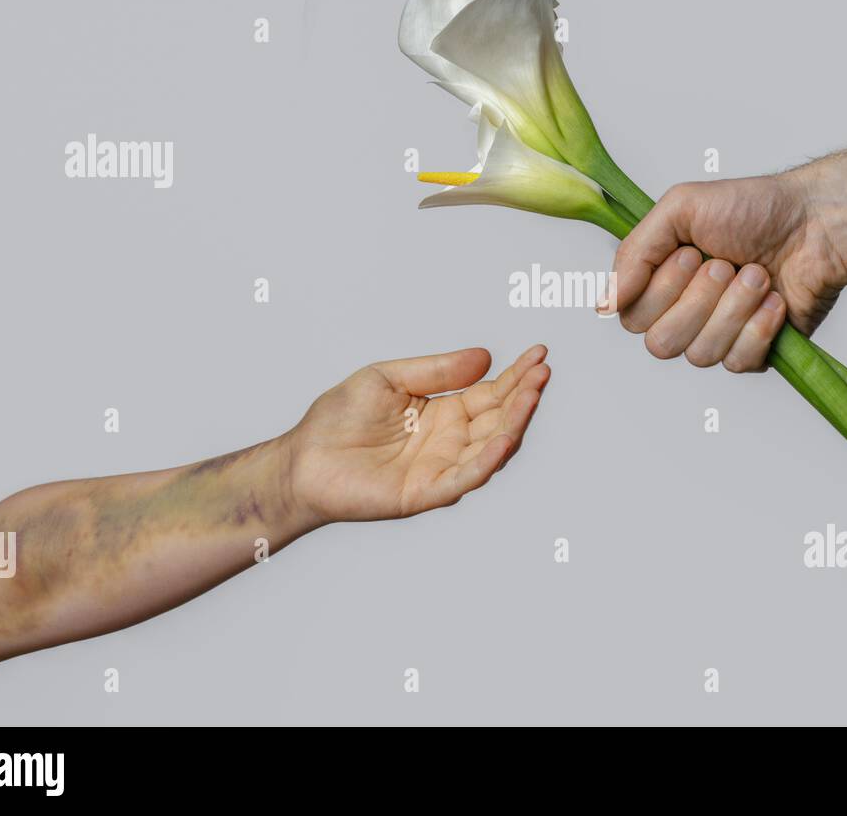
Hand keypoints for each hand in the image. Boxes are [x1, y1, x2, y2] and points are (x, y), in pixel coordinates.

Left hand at [286, 345, 549, 522]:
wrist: (303, 459)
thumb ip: (436, 371)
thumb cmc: (338, 420)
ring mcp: (442, 467)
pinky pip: (466, 477)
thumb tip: (485, 358)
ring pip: (492, 447)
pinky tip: (505, 437)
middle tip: (543, 370)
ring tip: (532, 394)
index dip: (517, 375)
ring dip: (516, 422)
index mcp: (444, 412)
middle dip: (524, 395)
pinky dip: (489, 460)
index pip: (492, 393)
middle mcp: (450, 441)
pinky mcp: (427, 492)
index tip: (540, 354)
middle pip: (500, 418)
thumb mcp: (389, 378)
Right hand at [604, 169, 846, 369]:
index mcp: (660, 281)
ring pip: (701, 354)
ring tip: (757, 275)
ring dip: (733, 308)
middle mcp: (684, 313)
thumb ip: (633, 251)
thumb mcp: (680, 207)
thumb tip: (604, 303)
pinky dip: (759, 327)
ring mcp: (719, 336)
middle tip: (725, 263)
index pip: (631, 317)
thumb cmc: (754, 208)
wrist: (819, 222)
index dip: (659, 291)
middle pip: (660, 344)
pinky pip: (739, 362)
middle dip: (697, 300)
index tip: (688, 252)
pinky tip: (776, 300)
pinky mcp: (754, 353)